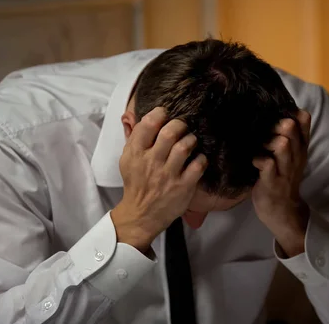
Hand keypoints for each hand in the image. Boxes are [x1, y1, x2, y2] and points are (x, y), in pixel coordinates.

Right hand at [111, 107, 207, 252]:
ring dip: (191, 140)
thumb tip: (139, 116)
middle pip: (169, 132)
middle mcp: (152, 162)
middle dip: (179, 124)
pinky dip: (201, 159)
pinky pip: (198, 165)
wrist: (141, 214)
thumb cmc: (137, 184)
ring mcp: (168, 175)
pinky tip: (197, 159)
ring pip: (185, 146)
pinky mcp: (183, 187)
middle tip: (182, 127)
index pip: (148, 124)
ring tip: (190, 142)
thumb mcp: (127, 160)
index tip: (165, 114)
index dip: (160, 113)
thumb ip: (134, 138)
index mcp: (136, 153)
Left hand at [252, 110, 311, 256]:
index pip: (303, 119)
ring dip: (266, 141)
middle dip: (274, 123)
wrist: (283, 211)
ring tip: (258, 147)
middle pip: (290, 127)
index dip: (288, 111)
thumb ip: (288, 135)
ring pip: (281, 144)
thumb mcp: (290, 155)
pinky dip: (257, 159)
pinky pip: (266, 164)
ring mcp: (285, 169)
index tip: (273, 114)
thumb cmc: (282, 178)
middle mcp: (296, 155)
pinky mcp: (272, 182)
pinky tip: (253, 162)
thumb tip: (275, 111)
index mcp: (300, 146)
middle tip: (262, 131)